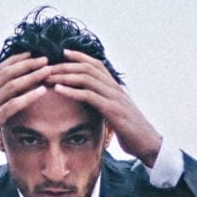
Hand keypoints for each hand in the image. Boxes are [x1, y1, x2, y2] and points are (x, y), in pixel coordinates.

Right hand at [0, 53, 51, 196]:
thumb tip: (9, 104)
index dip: (15, 60)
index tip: (31, 54)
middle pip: (5, 73)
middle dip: (26, 64)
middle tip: (45, 58)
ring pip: (10, 86)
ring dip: (31, 76)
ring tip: (47, 70)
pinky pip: (11, 106)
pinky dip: (28, 97)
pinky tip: (42, 92)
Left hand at [49, 50, 162, 166]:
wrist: (149, 144)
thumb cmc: (131, 131)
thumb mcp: (116, 114)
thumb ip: (105, 105)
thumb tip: (92, 103)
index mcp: (116, 87)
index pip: (96, 65)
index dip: (80, 56)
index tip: (63, 52)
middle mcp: (115, 88)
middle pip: (88, 68)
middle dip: (66, 66)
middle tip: (47, 67)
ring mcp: (115, 98)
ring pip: (87, 79)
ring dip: (65, 76)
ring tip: (48, 77)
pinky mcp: (112, 110)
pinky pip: (89, 96)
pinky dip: (72, 91)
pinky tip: (58, 90)